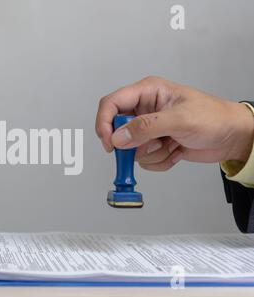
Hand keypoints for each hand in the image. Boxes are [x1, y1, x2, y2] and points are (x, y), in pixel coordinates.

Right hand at [95, 76, 253, 170]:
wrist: (233, 137)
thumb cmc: (215, 118)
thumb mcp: (180, 119)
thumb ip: (146, 127)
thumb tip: (119, 137)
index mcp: (148, 92)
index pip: (112, 104)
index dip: (105, 123)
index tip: (109, 142)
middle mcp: (145, 109)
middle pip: (118, 130)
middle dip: (134, 144)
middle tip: (151, 145)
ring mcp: (150, 128)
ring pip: (131, 149)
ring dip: (152, 153)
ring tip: (172, 144)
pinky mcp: (155, 144)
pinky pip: (144, 160)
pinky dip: (159, 161)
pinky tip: (176, 150)